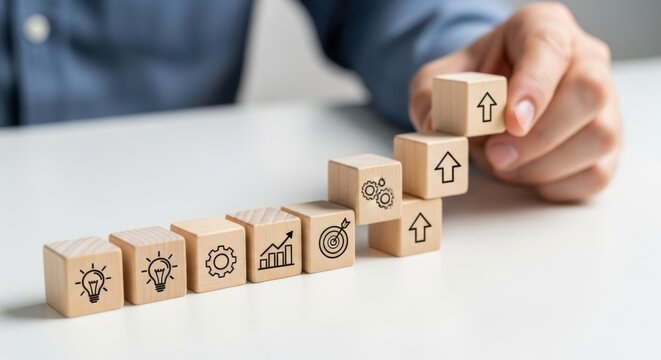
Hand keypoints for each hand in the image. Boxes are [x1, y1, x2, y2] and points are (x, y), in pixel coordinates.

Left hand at [408, 2, 621, 201]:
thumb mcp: (439, 81)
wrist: (491, 102)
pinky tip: (527, 174)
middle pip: (589, 93)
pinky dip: (556, 184)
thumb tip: (433, 123)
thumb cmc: (474, 83)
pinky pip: (596, 173)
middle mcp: (586, 59)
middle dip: (538, 135)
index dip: (533, 86)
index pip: (550, 48)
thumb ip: (430, 96)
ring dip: (544, 165)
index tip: (511, 121)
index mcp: (544, 28)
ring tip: (505, 164)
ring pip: (598, 137)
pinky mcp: (608, 144)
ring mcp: (605, 103)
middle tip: (496, 155)